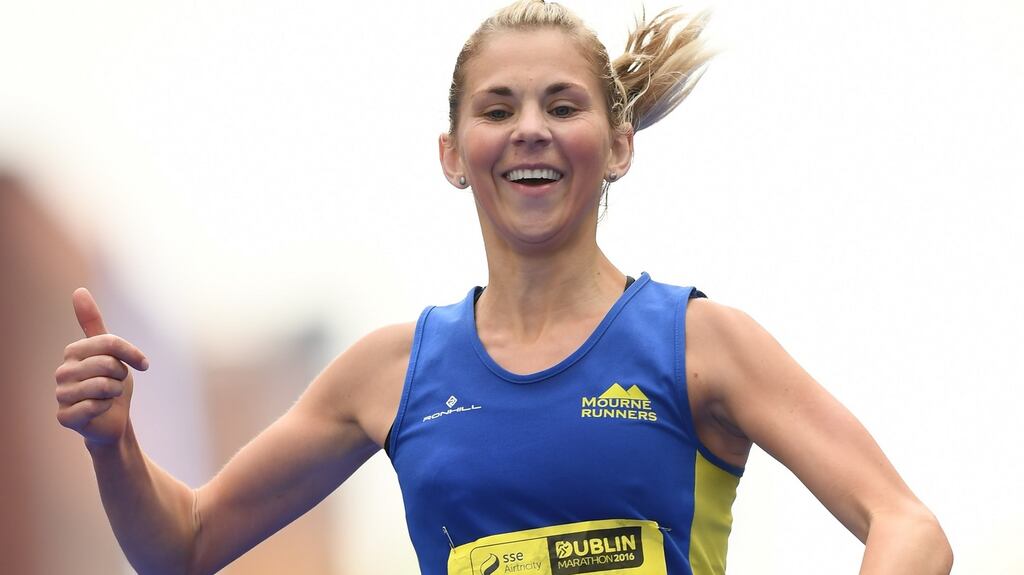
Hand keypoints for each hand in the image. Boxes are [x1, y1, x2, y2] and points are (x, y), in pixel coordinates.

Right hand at [55, 288, 148, 445]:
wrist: (113, 418)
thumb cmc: (113, 382)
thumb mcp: (111, 351)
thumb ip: (94, 322)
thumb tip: (78, 290)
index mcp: (73, 351)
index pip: (109, 343)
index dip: (132, 354)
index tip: (143, 363)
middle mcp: (62, 371)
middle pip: (108, 364)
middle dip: (122, 376)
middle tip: (117, 384)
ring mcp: (61, 394)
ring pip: (103, 386)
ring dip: (115, 392)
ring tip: (109, 396)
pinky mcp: (64, 416)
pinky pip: (95, 406)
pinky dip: (106, 408)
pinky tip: (100, 410)